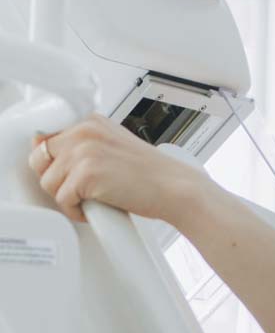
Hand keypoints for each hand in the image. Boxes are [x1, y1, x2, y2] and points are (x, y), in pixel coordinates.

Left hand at [28, 113, 209, 224]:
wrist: (176, 189)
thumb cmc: (152, 175)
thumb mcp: (114, 147)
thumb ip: (86, 146)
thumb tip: (53, 156)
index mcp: (91, 121)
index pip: (46, 137)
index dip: (52, 161)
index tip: (65, 174)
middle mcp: (84, 131)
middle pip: (40, 159)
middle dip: (56, 179)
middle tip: (79, 190)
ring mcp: (84, 151)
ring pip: (48, 182)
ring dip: (68, 197)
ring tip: (92, 200)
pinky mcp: (86, 174)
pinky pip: (62, 200)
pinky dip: (77, 211)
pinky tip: (97, 208)